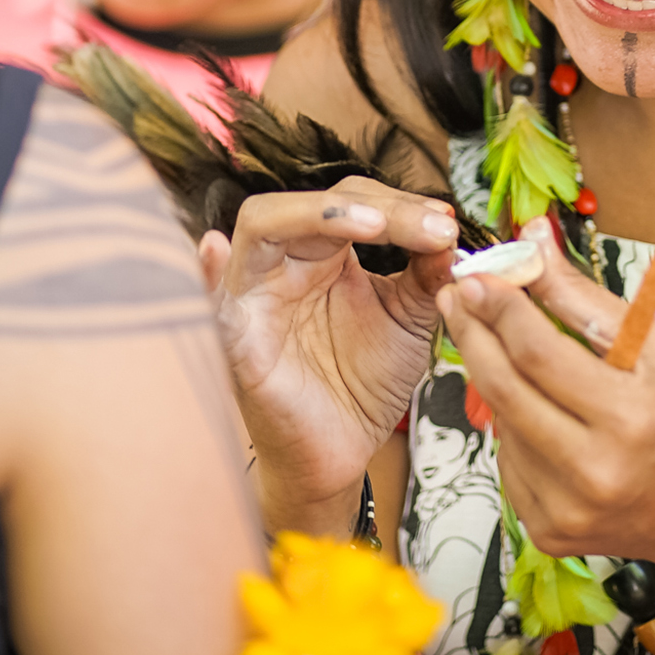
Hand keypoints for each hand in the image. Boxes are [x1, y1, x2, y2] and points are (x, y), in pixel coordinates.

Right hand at [198, 178, 458, 534]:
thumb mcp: (407, 319)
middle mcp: (284, 263)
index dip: (401, 205)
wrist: (343, 451)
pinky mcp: (236, 339)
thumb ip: (426, 273)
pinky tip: (213, 249)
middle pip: (313, 203)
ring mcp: (254, 295)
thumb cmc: (363, 382)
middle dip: (377, 208)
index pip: (354, 203)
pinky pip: (211, 301)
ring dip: (316, 216)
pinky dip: (205, 272)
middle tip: (432, 228)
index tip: (448, 226)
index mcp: (322, 253)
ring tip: (374, 225)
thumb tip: (449, 229)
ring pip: (260, 225)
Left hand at [436, 222, 654, 584]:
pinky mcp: (548, 530)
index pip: (538, 353)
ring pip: (501, 422)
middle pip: (503, 387)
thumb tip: (530, 238)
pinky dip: (514, 428)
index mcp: (630, 416)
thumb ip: (583, 296)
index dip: (500, 308)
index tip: (478, 275)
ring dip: (496, 380)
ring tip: (515, 357)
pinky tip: (541, 415)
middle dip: (472, 333)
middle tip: (457, 297)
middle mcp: (594, 470)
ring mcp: (567, 507)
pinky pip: (508, 461)